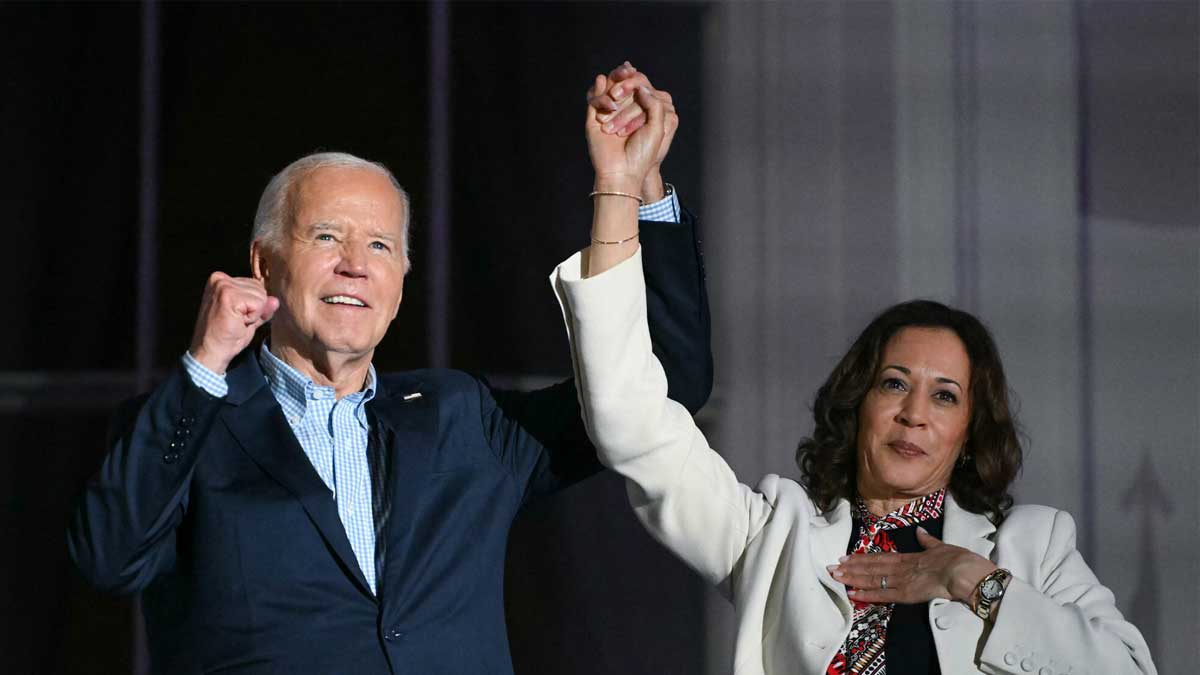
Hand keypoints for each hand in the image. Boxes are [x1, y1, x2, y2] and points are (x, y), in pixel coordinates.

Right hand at [188, 272, 278, 373]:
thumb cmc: (226, 337)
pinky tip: (237, 323)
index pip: (255, 285)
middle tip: (236, 321)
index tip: (235, 316)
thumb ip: (262, 307)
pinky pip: (258, 304)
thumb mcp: (248, 318)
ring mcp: (223, 286)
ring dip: (253, 314)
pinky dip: (252, 318)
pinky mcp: (229, 296)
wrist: (211, 352)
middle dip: (254, 309)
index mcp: (221, 280)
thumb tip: (275, 300)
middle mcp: (220, 279)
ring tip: (235, 322)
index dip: (252, 306)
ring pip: (261, 296)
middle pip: (260, 289)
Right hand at [586, 62, 678, 200]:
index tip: (637, 78)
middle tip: (626, 72)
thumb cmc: (642, 153)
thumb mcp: (657, 127)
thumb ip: (653, 103)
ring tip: (617, 93)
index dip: (637, 78)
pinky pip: (594, 99)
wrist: (623, 171)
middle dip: (623, 75)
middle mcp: (624, 110)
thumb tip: (641, 85)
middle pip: (621, 83)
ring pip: (607, 88)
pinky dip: (601, 96)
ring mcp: (608, 113)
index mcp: (640, 111)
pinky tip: (610, 104)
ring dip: (612, 83)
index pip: (638, 86)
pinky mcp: (593, 118)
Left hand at [827, 527, 997, 605]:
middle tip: (831, 567)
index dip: (862, 558)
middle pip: (871, 567)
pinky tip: (852, 594)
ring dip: (852, 578)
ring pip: (872, 578)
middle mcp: (901, 568)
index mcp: (910, 557)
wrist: (965, 572)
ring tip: (835, 576)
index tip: (846, 557)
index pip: (880, 558)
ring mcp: (902, 580)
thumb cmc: (958, 560)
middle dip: (850, 568)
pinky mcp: (906, 593)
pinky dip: (866, 594)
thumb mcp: (941, 546)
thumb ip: (928, 541)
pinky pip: (882, 594)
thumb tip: (920, 532)